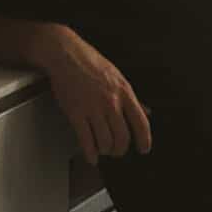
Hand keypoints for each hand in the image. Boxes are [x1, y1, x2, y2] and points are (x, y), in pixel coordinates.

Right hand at [33, 25, 152, 165]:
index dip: (144, 141)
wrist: (65, 54)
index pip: (141, 124)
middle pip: (122, 137)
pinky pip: (86, 139)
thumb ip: (132, 97)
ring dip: (105, 150)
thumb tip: (146, 111)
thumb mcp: (118, 77)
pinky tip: (91, 157)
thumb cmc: (90, 62)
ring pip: (105, 141)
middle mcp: (111, 103)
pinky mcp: (75, 112)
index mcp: (125, 93)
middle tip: (116, 151)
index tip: (143, 149)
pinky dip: (89, 153)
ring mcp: (93, 108)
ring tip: (102, 150)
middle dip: (120, 149)